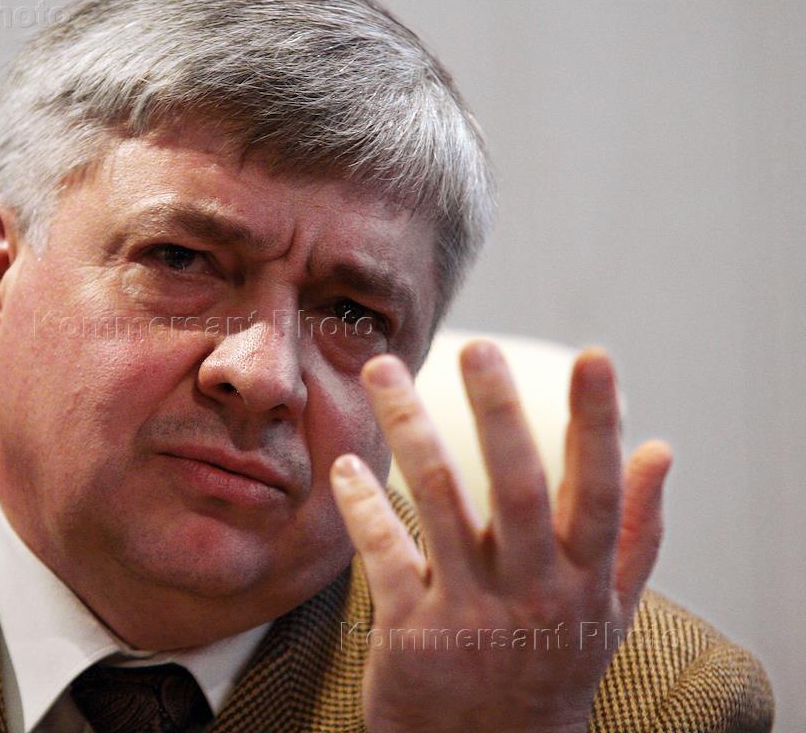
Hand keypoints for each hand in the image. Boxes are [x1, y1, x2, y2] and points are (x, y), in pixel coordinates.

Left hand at [330, 340, 671, 732]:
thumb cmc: (554, 661)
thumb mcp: (607, 608)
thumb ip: (636, 529)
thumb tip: (661, 449)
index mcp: (584, 580)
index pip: (595, 491)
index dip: (597, 425)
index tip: (595, 357)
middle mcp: (533, 593)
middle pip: (516, 489)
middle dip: (498, 413)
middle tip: (478, 346)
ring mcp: (470, 614)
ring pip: (439, 505)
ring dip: (408, 431)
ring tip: (381, 370)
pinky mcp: (412, 635)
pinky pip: (385, 555)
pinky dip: (363, 506)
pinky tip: (345, 464)